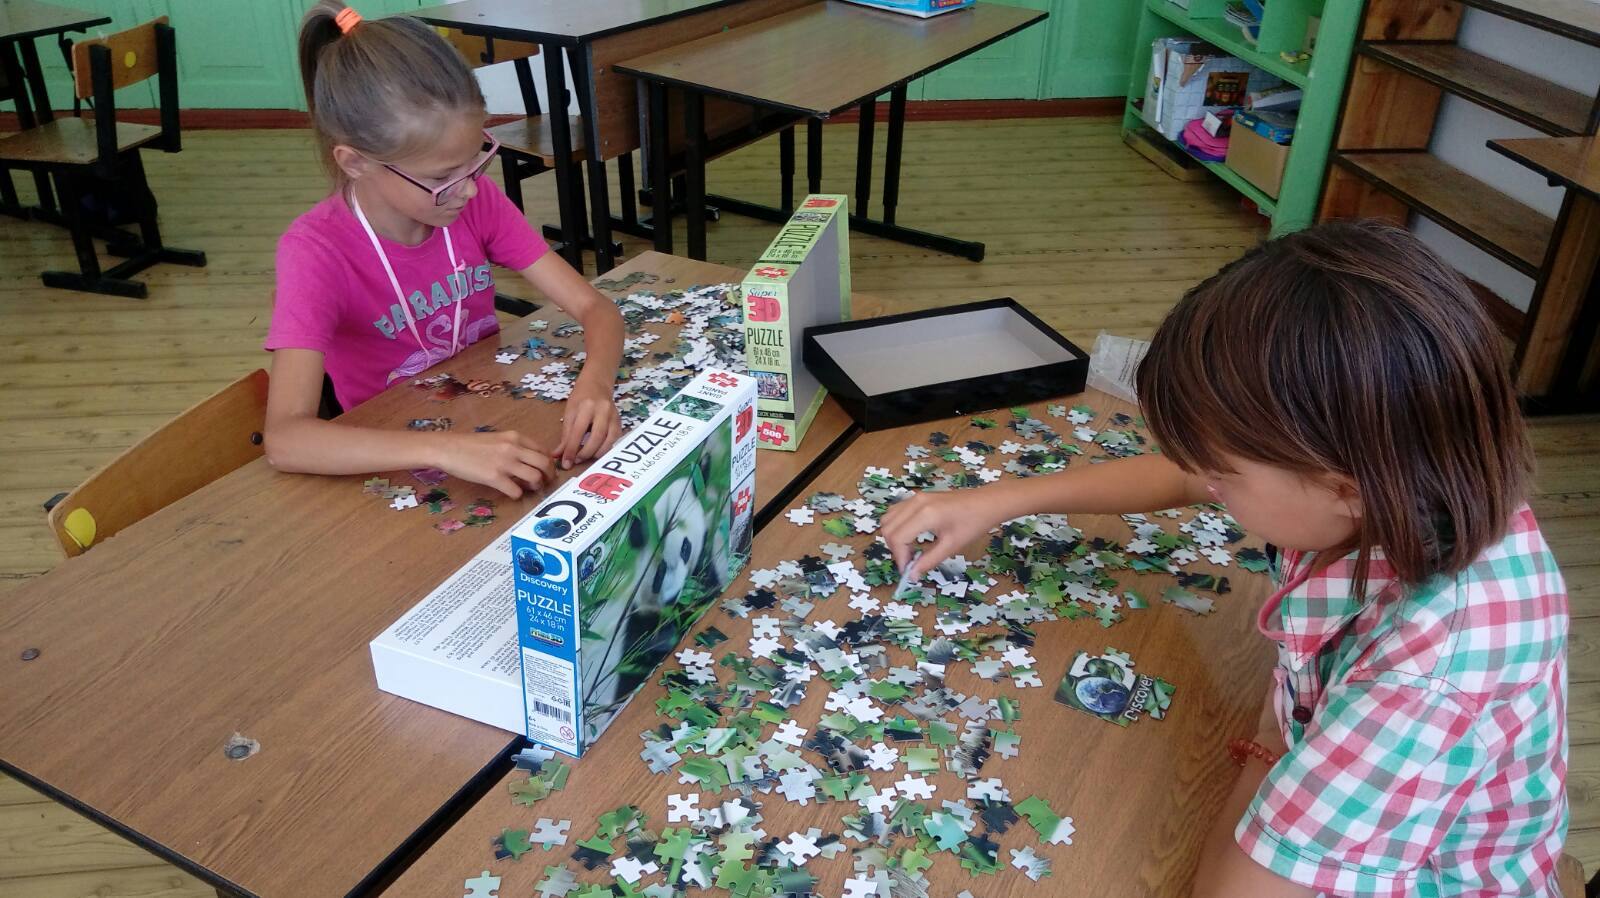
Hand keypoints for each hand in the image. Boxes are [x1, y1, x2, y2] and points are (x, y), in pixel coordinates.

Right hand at [441, 430, 554, 498]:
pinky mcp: (494, 478)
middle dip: (549, 476)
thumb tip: (530, 460)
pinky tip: (512, 493)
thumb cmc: (470, 444)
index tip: (546, 470)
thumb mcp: (497, 438)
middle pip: (545, 463)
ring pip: (535, 477)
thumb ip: (514, 446)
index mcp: (515, 437)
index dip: (548, 462)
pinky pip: (516, 491)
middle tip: (545, 482)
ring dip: (536, 486)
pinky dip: (518, 495)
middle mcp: (514, 448)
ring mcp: (505, 463)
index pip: (543, 450)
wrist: (448, 448)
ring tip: (529, 488)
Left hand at [555, 379, 622, 469]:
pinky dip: (605, 449)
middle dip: (585, 454)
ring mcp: (614, 416)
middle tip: (576, 461)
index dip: (571, 450)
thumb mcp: (569, 413)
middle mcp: (602, 410)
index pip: (577, 432)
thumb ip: (565, 435)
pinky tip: (597, 452)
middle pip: (596, 437)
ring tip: (585, 458)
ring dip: (596, 453)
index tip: (565, 463)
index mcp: (586, 406)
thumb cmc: (580, 398)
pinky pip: (614, 440)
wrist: (597, 384)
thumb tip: (558, 456)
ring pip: (608, 441)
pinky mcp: (620, 421)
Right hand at [878, 490, 1000, 579]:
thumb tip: (911, 576)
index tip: (908, 571)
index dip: (899, 557)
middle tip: (909, 562)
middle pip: (888, 528)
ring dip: (893, 537)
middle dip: (894, 549)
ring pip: (888, 519)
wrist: (987, 502)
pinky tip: (911, 536)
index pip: (897, 538)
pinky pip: (896, 512)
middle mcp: (915, 503)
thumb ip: (929, 561)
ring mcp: (915, 497)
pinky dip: (897, 526)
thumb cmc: (974, 524)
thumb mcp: (952, 546)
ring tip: (909, 550)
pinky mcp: (918, 497)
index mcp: (925, 514)